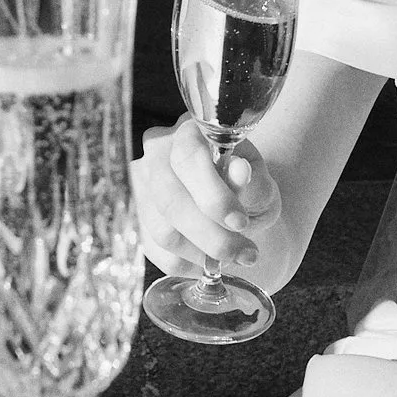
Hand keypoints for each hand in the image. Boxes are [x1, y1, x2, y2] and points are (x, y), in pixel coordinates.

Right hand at [133, 120, 280, 279]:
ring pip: (162, 231)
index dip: (214, 196)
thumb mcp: (260, 181)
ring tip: (234, 256)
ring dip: (203, 253)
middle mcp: (155, 154)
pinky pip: (155, 251)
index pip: (188, 158)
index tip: (241, 222)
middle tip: (245, 253)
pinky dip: (187, 263)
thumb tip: (240, 171)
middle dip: (211, 235)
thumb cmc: (246, 186)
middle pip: (170, 200)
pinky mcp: (136, 217)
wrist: (232, 202)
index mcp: (188, 132)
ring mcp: (140, 187)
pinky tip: (209, 260)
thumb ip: (251, 179)